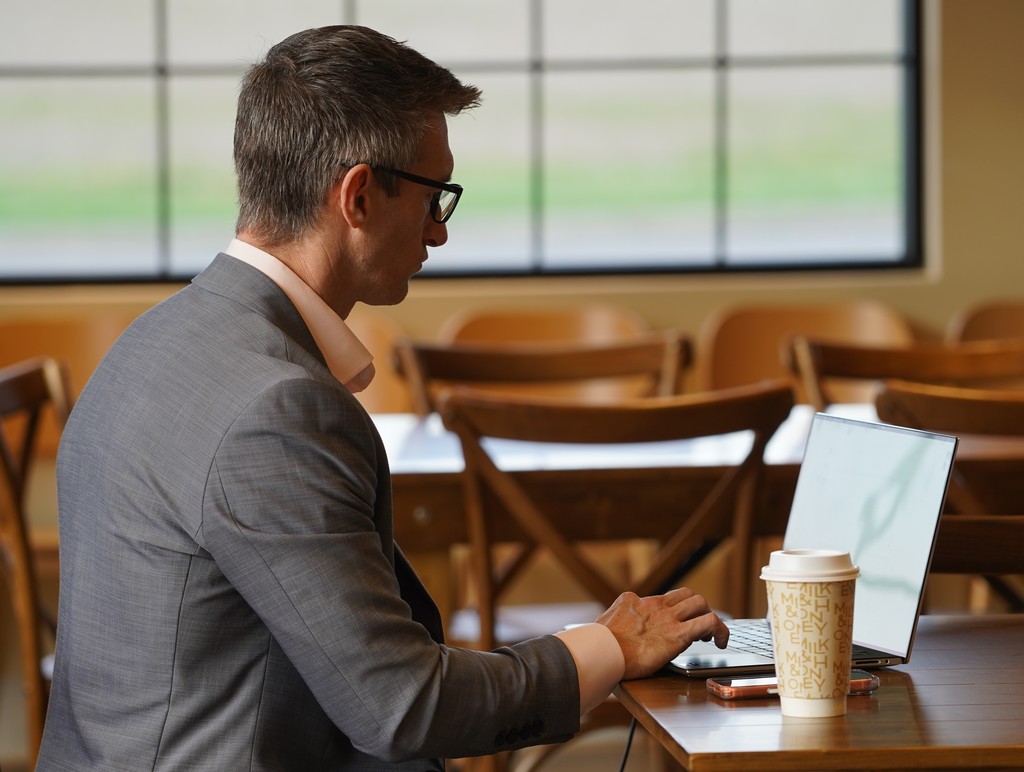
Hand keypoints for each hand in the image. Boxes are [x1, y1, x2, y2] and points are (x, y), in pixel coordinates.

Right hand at [595, 587, 729, 679]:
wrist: (602, 651)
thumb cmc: (598, 646)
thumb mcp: (604, 625)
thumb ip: (614, 623)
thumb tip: (610, 630)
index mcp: (634, 601)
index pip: (661, 598)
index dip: (673, 611)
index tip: (674, 625)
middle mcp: (654, 604)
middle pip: (686, 594)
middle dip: (696, 609)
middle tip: (696, 628)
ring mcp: (668, 617)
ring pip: (700, 602)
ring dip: (709, 616)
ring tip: (711, 636)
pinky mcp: (679, 633)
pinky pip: (709, 622)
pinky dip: (720, 630)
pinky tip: (722, 642)